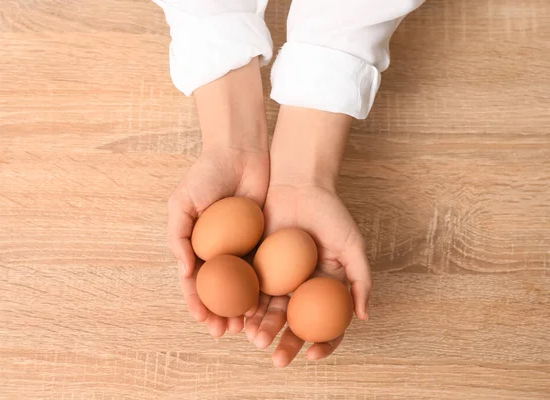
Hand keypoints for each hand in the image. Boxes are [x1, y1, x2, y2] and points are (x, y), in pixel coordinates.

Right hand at [167, 58, 268, 337]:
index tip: (205, 320)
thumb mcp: (182, 203)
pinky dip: (264, 288)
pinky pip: (264, 269)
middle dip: (222, 313)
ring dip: (243, 308)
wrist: (240, 153)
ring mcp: (242, 248)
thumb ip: (179, 236)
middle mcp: (219, 252)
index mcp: (196, 246)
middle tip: (228, 330)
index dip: (198, 303)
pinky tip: (268, 304)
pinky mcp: (264, 241)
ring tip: (248, 326)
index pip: (195, 283)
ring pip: (243, 287)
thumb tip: (185, 272)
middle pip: (220, 292)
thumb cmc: (206, 175)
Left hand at [245, 105, 371, 366]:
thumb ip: (360, 279)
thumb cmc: (329, 212)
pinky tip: (243, 318)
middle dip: (288, 343)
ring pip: (272, 310)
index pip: (328, 323)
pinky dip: (248, 306)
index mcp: (327, 285)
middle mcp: (303, 286)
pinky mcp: (258, 265)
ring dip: (264, 329)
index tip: (313, 355)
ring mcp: (280, 277)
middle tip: (278, 358)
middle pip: (296, 323)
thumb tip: (363, 316)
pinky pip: (252, 290)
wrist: (297, 183)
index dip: (324, 342)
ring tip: (257, 340)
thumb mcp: (351, 244)